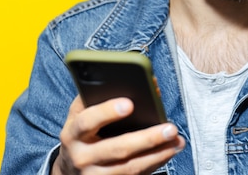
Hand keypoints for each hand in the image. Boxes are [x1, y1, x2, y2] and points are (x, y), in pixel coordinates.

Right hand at [52, 96, 183, 174]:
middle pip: (117, 149)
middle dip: (147, 139)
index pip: (88, 122)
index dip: (107, 112)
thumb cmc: (83, 133)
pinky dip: (155, 163)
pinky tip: (169, 151)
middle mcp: (82, 157)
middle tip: (171, 128)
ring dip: (158, 154)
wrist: (69, 169)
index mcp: (73, 133)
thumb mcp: (80, 115)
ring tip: (177, 141)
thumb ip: (96, 98)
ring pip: (130, 167)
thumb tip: (131, 81)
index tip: (130, 103)